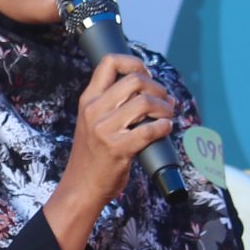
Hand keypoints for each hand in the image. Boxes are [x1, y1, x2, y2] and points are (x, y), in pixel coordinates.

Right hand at [49, 53, 176, 223]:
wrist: (80, 187)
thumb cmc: (92, 155)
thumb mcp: (92, 122)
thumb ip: (112, 104)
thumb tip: (153, 89)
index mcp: (88, 99)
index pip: (109, 62)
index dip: (134, 62)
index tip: (146, 75)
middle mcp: (94, 110)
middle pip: (135, 80)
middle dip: (158, 88)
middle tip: (165, 100)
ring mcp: (104, 130)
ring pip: (144, 103)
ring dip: (165, 107)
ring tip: (168, 115)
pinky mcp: (118, 149)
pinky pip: (149, 130)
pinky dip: (164, 126)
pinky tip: (166, 128)